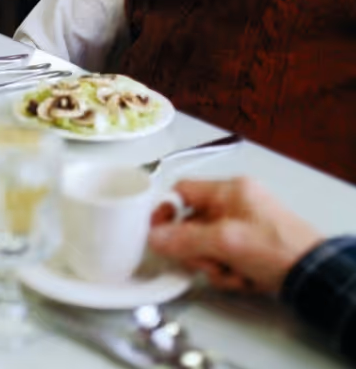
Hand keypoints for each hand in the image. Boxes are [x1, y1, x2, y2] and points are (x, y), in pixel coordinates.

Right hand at [148, 177, 322, 294]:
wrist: (316, 277)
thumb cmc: (274, 248)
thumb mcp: (225, 242)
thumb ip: (185, 239)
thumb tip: (153, 237)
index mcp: (229, 190)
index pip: (182, 190)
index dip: (166, 210)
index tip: (158, 232)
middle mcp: (235, 203)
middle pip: (194, 222)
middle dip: (196, 248)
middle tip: (206, 264)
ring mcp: (245, 225)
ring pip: (208, 243)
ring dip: (214, 264)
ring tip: (232, 275)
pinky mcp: (254, 246)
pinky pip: (226, 255)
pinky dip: (230, 271)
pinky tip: (244, 279)